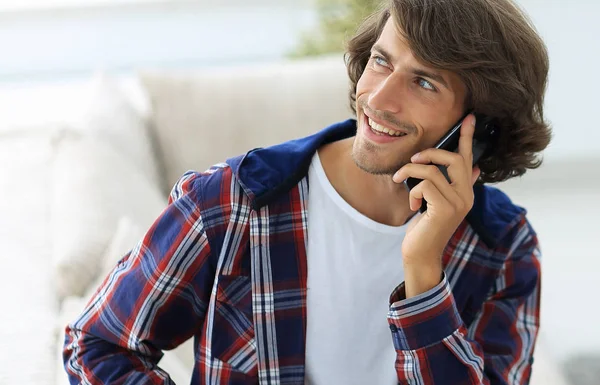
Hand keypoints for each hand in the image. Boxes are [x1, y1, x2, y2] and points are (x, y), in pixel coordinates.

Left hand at [392, 114, 480, 296]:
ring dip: (410, 172)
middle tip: (412, 160)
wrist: (420, 254)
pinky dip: (413, 191)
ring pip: (432, 170)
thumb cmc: (425, 228)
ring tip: (400, 181)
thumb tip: (472, 167)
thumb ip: (450, 186)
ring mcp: (458, 203)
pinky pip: (425, 185)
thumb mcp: (436, 203)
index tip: (469, 116)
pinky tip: (413, 206)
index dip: (467, 137)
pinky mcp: (445, 209)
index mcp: (465, 192)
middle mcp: (466, 196)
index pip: (468, 158)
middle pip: (454, 159)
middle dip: (430, 153)